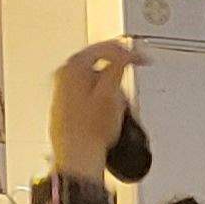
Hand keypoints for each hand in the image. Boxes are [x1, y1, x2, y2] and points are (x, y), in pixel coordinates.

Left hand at [48, 40, 141, 183]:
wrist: (77, 155)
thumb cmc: (90, 130)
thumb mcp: (112, 92)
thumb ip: (119, 67)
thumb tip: (126, 54)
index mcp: (73, 67)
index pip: (105, 49)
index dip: (128, 52)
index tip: (141, 59)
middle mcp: (64, 75)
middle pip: (98, 62)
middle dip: (118, 72)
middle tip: (130, 80)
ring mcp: (62, 90)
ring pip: (94, 78)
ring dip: (111, 86)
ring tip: (120, 103)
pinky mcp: (66, 104)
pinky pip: (89, 92)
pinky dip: (102, 97)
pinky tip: (108, 112)